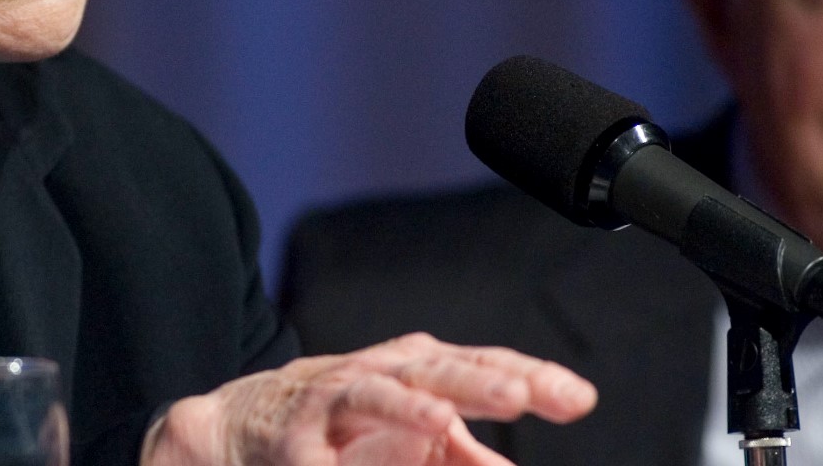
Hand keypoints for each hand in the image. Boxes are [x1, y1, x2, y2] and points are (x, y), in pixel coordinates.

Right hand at [140, 333, 595, 465]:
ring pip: (374, 395)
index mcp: (415, 372)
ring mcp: (332, 403)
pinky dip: (343, 463)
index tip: (580, 399)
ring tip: (441, 423)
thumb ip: (462, 455)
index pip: (480, 366)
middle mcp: (378, 376)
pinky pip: (318, 453)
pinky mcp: (293, 438)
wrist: (242, 425)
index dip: (530, 377)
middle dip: (481, 381)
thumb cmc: (339, 428)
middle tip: (526, 395)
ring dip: (407, 409)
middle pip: (435, 370)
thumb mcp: (410, 437)